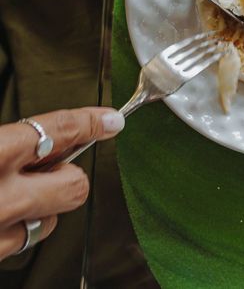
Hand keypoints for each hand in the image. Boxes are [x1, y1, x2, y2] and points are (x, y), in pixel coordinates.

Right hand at [0, 108, 123, 259]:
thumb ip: (8, 140)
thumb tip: (40, 136)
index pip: (58, 130)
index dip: (90, 123)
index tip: (110, 121)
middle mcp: (2, 196)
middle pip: (74, 184)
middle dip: (71, 176)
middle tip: (52, 171)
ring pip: (49, 221)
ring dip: (40, 209)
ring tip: (10, 198)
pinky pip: (21, 243)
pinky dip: (15, 231)